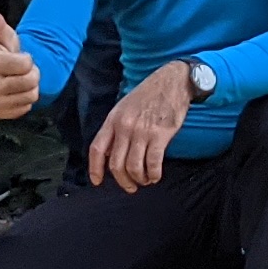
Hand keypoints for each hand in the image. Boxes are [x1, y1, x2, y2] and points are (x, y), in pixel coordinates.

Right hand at [0, 6, 40, 123]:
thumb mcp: (1, 35)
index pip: (26, 64)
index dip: (27, 59)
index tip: (16, 57)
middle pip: (31, 81)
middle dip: (32, 73)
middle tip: (20, 69)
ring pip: (31, 96)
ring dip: (30, 87)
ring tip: (18, 79)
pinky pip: (26, 108)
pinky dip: (24, 99)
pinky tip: (15, 91)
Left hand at [86, 62, 193, 192]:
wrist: (172, 81)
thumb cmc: (149, 95)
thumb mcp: (124, 107)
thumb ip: (116, 128)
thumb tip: (111, 153)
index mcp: (113, 119)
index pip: (97, 149)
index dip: (95, 169)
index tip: (98, 182)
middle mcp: (124, 127)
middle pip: (116, 165)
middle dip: (123, 181)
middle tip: (131, 187)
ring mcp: (141, 131)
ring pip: (133, 167)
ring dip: (139, 179)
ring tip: (146, 180)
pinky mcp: (160, 135)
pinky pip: (153, 163)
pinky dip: (153, 174)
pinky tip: (156, 175)